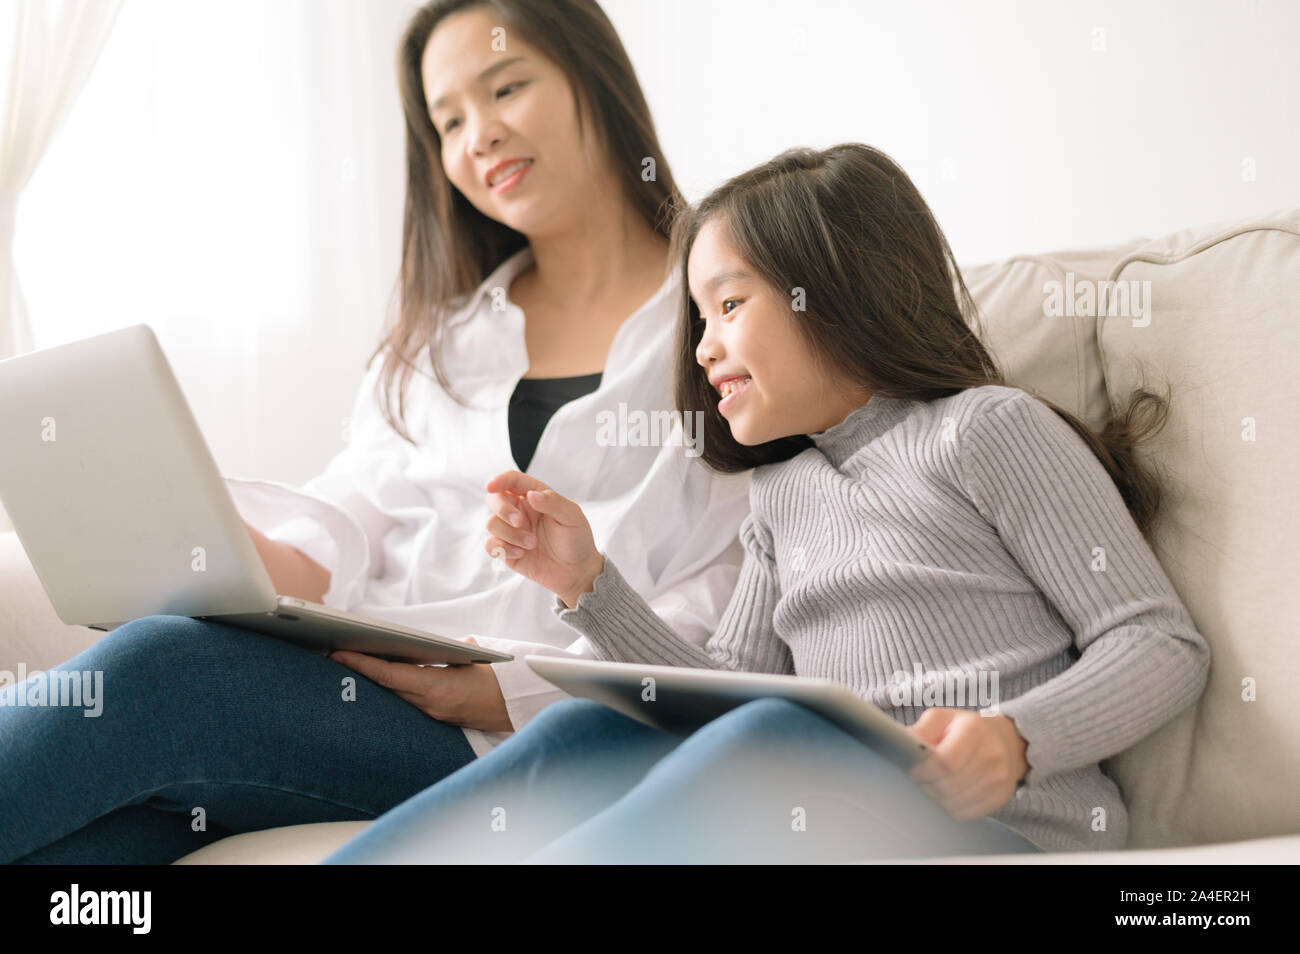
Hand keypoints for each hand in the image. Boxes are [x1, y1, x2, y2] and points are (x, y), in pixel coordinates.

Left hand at [329, 637, 512, 731]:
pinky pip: (409, 701)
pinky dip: (394, 687)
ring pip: (395, 695)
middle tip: (337, 655)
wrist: (520, 706)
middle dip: (362, 670)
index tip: (339, 655)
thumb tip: (426, 645)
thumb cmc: (499, 677)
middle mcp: (431, 705)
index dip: (362, 665)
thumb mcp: (471, 656)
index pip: (390, 675)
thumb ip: (445, 649)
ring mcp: (433, 714)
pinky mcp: (438, 718)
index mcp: (438, 688)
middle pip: (387, 686)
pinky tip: (383, 677)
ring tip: (354, 662)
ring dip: (376, 680)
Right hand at [483, 470, 603, 607]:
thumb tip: (530, 494)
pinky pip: (490, 545)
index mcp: (535, 496)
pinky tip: (521, 554)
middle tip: (520, 522)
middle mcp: (520, 511)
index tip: (491, 485)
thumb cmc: (576, 539)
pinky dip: (503, 548)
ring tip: (532, 544)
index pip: (513, 481)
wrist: (577, 571)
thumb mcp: (572, 517)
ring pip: (492, 523)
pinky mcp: (507, 550)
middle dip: (503, 509)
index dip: (500, 480)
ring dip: (510, 534)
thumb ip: (553, 502)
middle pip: (495, 499)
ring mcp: (512, 531)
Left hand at [906, 709, 1028, 820]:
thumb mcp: (943, 718)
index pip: (945, 761)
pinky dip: (950, 807)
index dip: (924, 770)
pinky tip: (947, 794)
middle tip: (920, 778)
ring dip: (936, 797)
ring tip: (932, 784)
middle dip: (927, 785)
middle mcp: (991, 755)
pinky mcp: (1001, 796)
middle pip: (948, 785)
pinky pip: (966, 814)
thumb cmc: (967, 729)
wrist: (1007, 741)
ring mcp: (999, 778)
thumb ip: (922, 729)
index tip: (913, 770)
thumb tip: (903, 744)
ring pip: (955, 803)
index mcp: (973, 730)